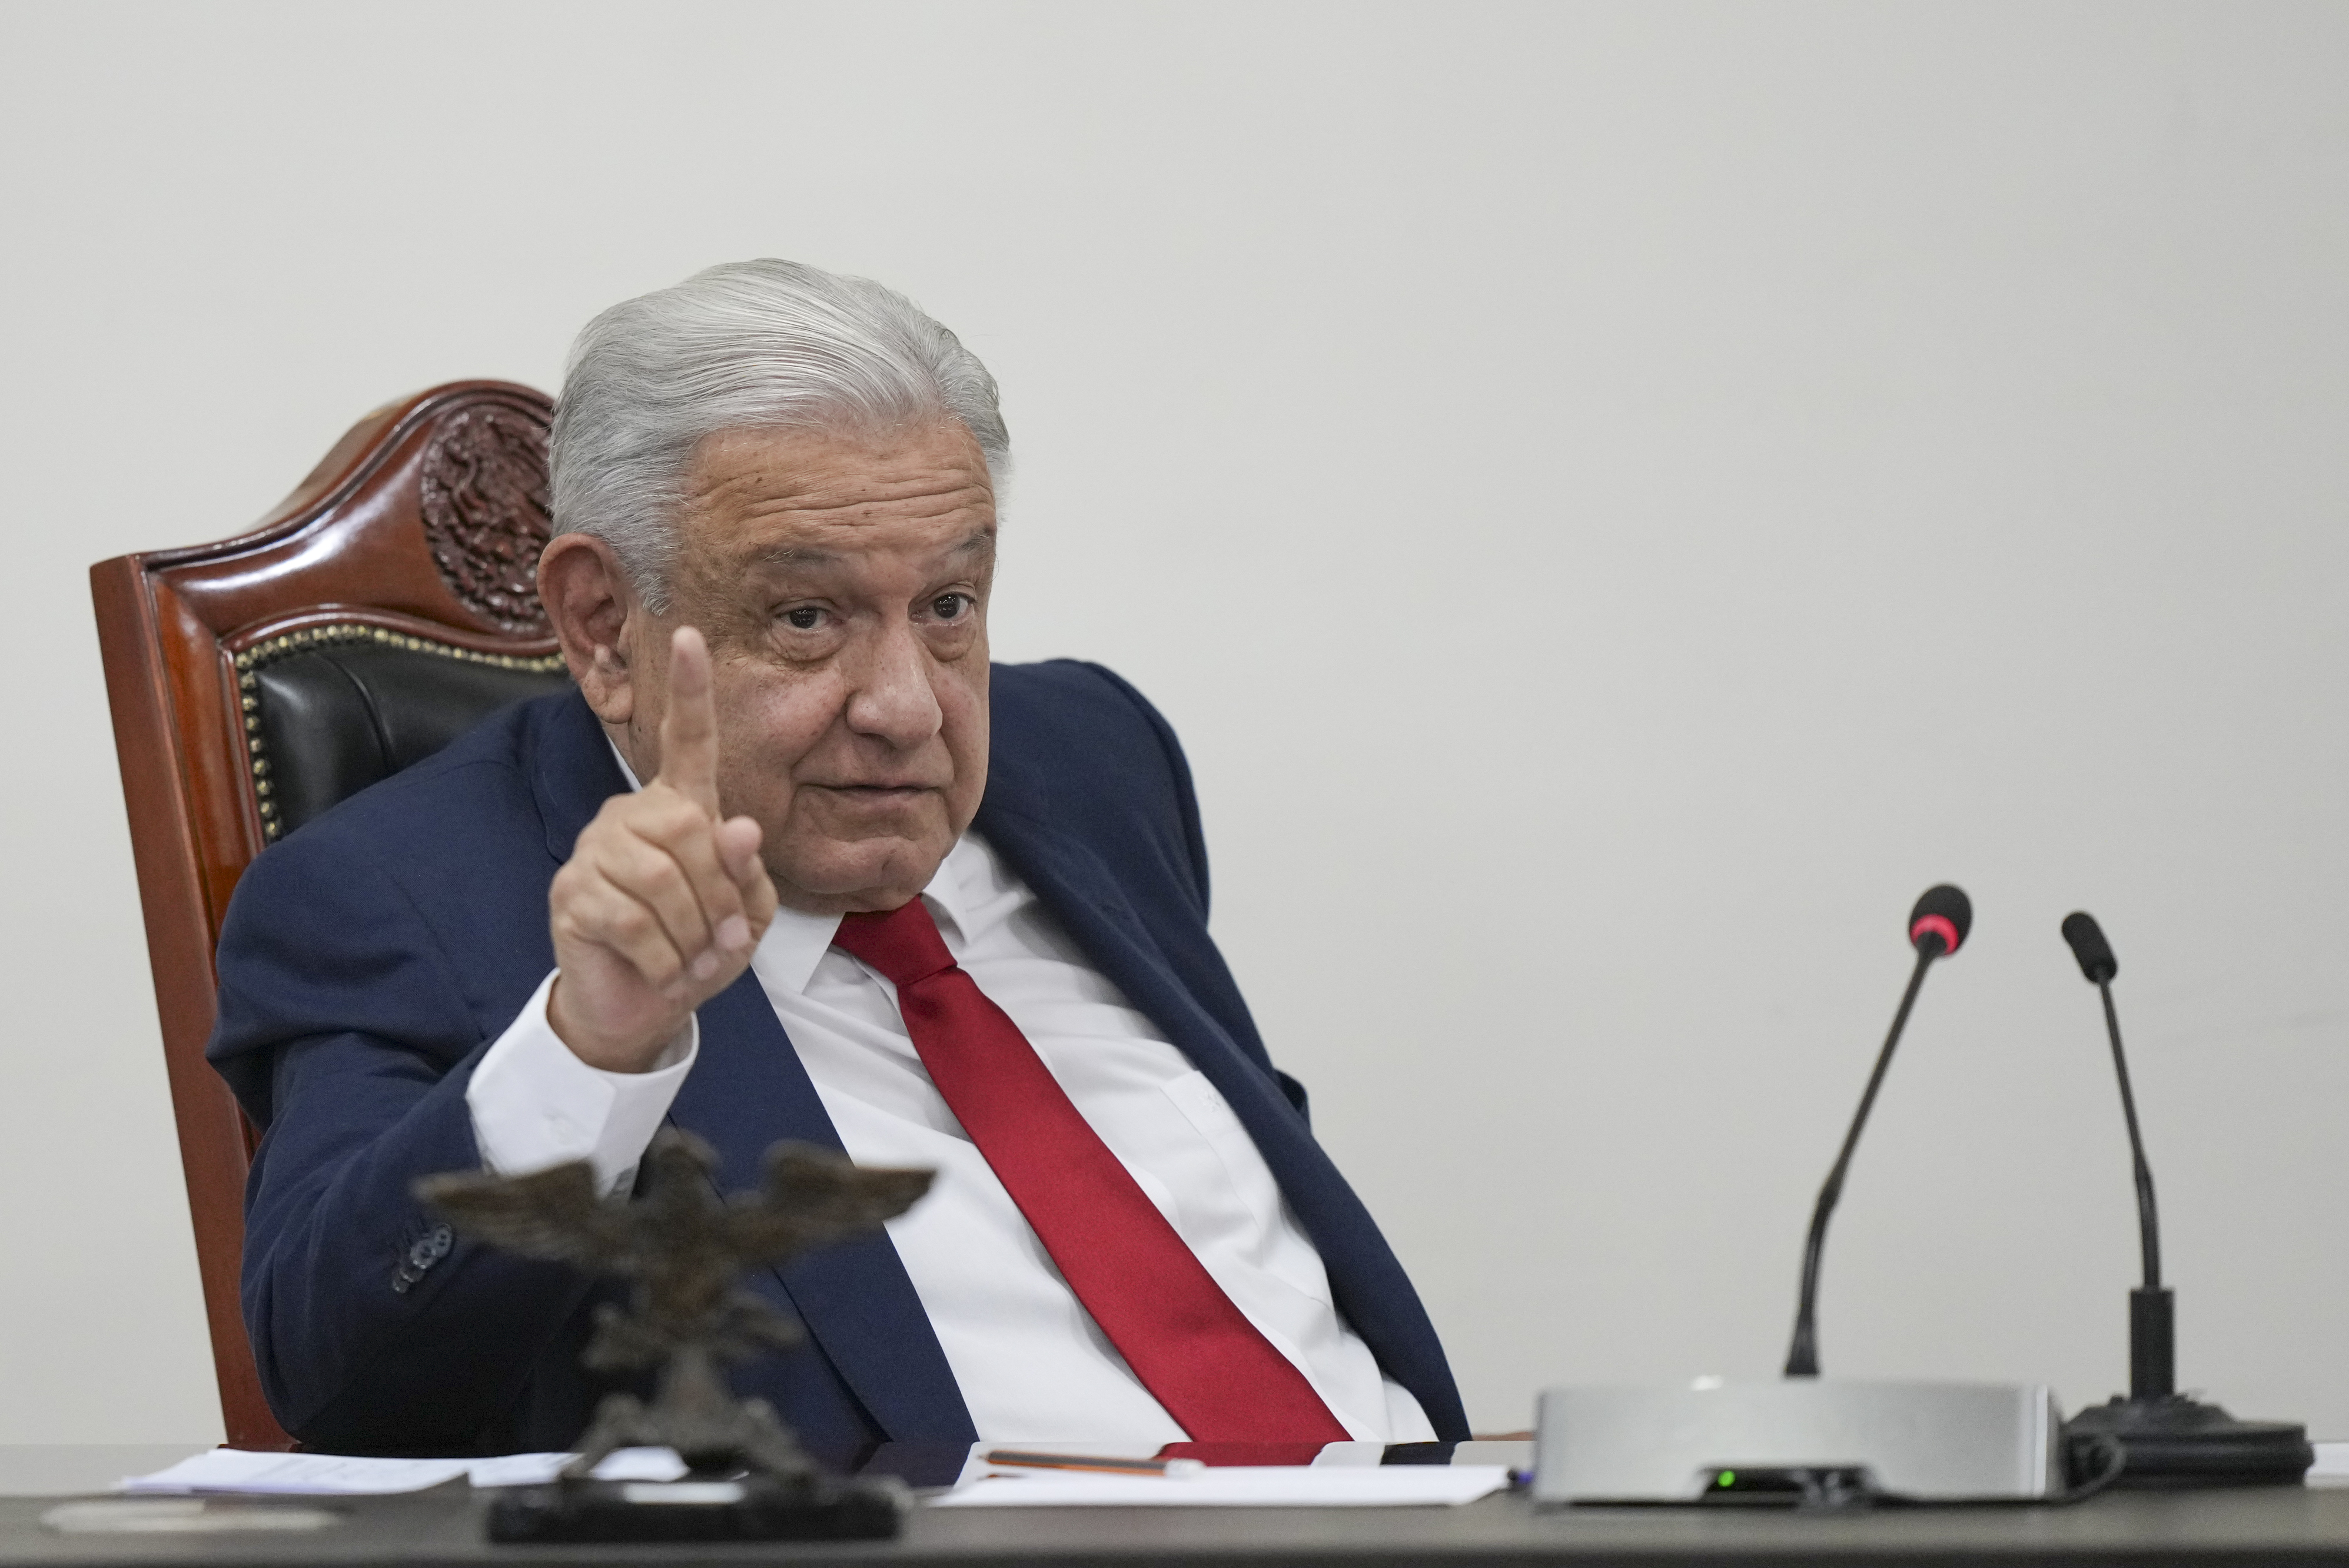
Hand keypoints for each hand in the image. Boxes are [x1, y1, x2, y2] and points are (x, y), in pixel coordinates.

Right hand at [546, 627, 777, 1071]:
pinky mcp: (570, 892)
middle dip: (718, 896)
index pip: (689, 740)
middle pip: (690, 831)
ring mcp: (595, 850)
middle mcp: (633, 814)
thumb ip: (747, 874)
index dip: (690, 691)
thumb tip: (738, 827)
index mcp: (682, 807)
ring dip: (692, 935)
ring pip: (660, 880)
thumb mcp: (744, 915)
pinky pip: (632, 921)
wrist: (645, 1005)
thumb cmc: (700, 948)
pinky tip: (662, 971)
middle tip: (720, 938)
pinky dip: (664, 959)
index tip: (690, 634)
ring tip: (690, 958)